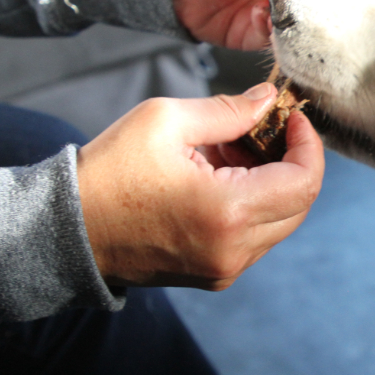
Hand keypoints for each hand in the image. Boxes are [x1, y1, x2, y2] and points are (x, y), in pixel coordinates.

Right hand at [76, 83, 323, 289]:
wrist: (65, 230)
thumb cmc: (109, 174)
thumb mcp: (166, 121)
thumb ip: (230, 110)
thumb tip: (269, 100)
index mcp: (227, 212)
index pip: (305, 182)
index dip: (309, 144)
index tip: (292, 118)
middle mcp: (234, 249)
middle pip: (300, 204)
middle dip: (292, 161)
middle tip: (264, 129)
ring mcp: (226, 268)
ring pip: (281, 221)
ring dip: (272, 183)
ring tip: (232, 151)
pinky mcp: (216, 274)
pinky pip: (256, 237)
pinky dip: (253, 204)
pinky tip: (222, 177)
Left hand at [168, 0, 355, 49]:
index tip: (331, 2)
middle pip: (324, 13)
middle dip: (319, 22)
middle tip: (306, 20)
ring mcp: (274, 13)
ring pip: (303, 34)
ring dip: (296, 34)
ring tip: (279, 22)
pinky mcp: (254, 35)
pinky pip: (277, 49)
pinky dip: (275, 45)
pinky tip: (262, 27)